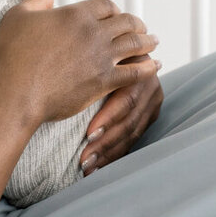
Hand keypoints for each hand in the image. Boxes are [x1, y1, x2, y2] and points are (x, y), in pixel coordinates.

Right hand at [0, 0, 159, 128]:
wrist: (15, 92)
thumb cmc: (10, 56)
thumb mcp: (16, 17)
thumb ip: (35, 1)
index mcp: (76, 14)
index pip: (106, 4)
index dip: (114, 9)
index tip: (116, 15)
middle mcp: (94, 32)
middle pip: (127, 22)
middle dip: (136, 24)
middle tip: (141, 28)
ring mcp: (102, 57)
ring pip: (136, 44)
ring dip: (148, 41)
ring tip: (154, 42)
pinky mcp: (104, 81)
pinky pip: (136, 71)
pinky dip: (148, 67)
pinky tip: (155, 66)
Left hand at [79, 54, 163, 174]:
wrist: (119, 49)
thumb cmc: (95, 52)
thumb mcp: (96, 54)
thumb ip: (89, 65)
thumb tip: (63, 75)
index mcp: (139, 68)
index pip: (127, 100)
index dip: (108, 119)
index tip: (87, 134)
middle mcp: (150, 86)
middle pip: (130, 121)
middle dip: (106, 143)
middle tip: (84, 159)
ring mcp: (152, 102)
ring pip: (132, 133)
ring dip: (109, 153)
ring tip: (87, 167)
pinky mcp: (150, 115)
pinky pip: (134, 139)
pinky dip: (115, 153)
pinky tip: (99, 166)